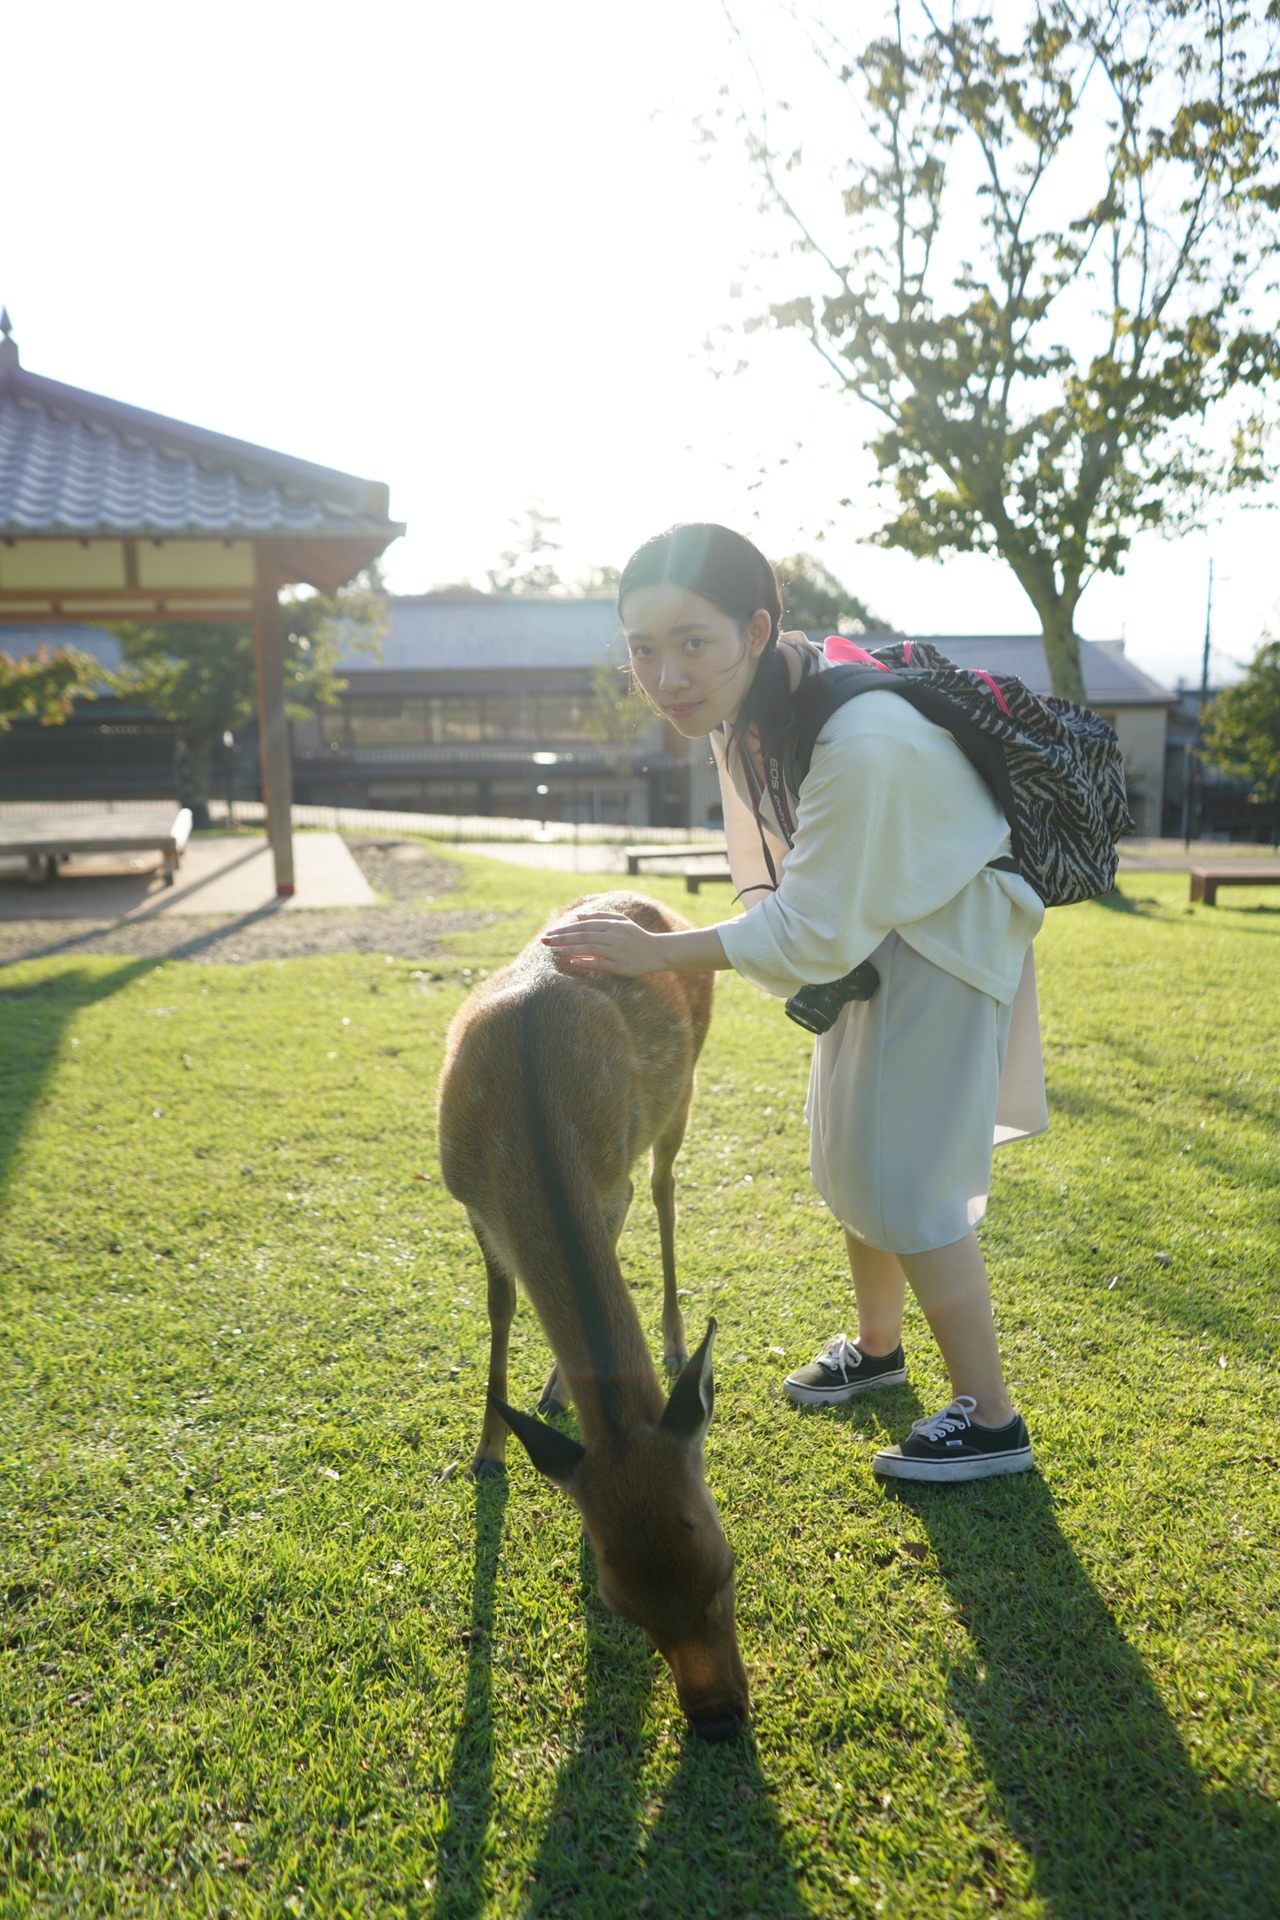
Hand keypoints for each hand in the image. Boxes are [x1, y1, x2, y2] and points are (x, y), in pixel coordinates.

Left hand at [540, 912, 664, 975]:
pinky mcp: (620, 966)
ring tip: (553, 951)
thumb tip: (578, 917)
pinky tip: (572, 961)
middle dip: (562, 939)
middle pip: (583, 936)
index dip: (565, 929)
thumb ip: (600, 917)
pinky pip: (600, 964)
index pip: (583, 926)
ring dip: (569, 949)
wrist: (658, 951)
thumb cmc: (637, 936)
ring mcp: (617, 951)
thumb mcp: (621, 921)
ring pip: (589, 949)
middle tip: (545, 941)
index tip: (550, 933)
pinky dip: (586, 962)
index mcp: (612, 925)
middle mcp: (613, 937)